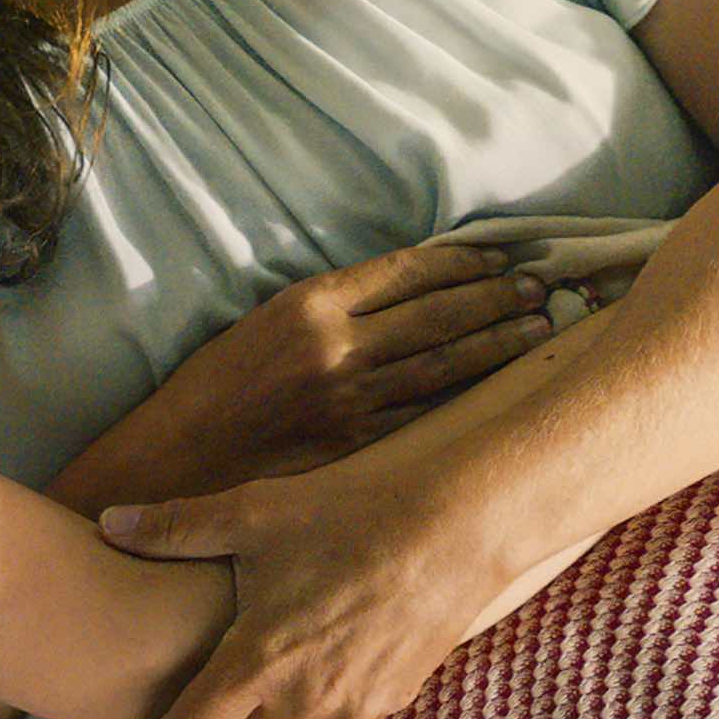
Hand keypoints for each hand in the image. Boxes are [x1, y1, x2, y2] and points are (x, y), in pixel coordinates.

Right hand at [66, 241, 553, 508]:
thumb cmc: (212, 389)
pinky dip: (468, 397)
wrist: (176, 460)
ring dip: (500, 344)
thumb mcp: (261, 323)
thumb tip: (401, 294)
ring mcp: (351, 399)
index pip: (410, 270)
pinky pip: (426, 415)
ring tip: (539, 329)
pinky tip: (500, 388)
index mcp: (311, 302)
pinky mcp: (356, 445)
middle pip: (441, 313)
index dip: (465, 263)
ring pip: (446, 363)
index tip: (501, 258)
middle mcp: (337, 345)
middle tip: (542, 288)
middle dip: (500, 299)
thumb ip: (329, 307)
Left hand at [95, 429, 520, 718]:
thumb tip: (109, 524)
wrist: (455, 527)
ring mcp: (353, 706)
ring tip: (248, 708)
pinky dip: (313, 714)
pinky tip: (311, 681)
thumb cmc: (347, 515)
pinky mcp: (393, 700)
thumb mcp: (252, 512)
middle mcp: (302, 699)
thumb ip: (176, 527)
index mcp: (257, 661)